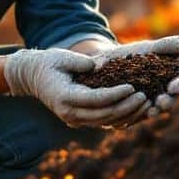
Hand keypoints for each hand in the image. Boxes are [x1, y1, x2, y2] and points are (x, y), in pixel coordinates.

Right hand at [4, 49, 149, 127]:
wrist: (32, 77)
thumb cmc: (48, 63)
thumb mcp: (62, 57)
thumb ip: (80, 62)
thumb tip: (101, 65)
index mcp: (65, 97)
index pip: (95, 99)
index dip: (115, 95)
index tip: (132, 87)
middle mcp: (70, 113)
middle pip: (104, 115)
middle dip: (126, 107)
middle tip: (145, 97)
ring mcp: (74, 120)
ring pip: (106, 122)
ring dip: (127, 114)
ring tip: (146, 104)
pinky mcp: (80, 120)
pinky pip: (103, 122)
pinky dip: (121, 117)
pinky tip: (137, 110)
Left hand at [93, 36, 178, 115]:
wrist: (107, 64)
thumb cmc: (134, 53)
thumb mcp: (149, 47)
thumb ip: (168, 45)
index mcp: (175, 74)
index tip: (176, 86)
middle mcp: (167, 91)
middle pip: (173, 98)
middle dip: (169, 101)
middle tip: (162, 103)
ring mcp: (154, 103)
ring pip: (158, 108)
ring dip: (156, 111)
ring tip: (152, 111)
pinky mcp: (139, 112)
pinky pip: (140, 115)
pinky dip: (138, 115)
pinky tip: (133, 116)